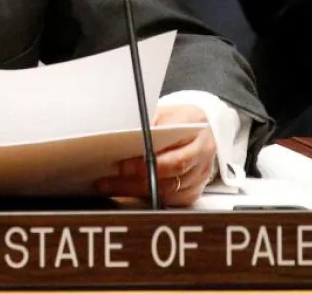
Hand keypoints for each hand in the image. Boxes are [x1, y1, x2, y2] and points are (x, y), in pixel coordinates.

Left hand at [93, 104, 216, 206]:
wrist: (203, 127)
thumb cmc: (180, 119)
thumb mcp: (165, 112)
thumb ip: (148, 124)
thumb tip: (123, 135)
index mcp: (196, 132)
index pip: (173, 156)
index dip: (147, 164)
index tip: (122, 165)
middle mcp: (202, 156)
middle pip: (169, 176)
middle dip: (135, 180)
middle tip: (109, 180)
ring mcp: (199, 175)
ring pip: (167, 192)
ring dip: (136, 191)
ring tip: (110, 186)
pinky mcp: (193, 190)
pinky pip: (169, 200)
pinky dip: (147, 197)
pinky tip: (127, 192)